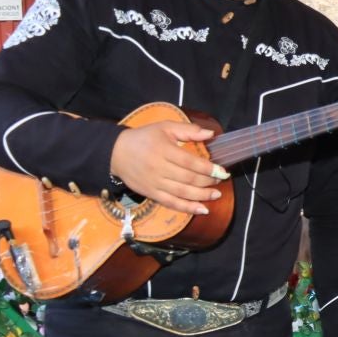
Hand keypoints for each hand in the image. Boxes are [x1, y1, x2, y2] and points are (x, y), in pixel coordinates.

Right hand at [108, 119, 223, 214]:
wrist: (115, 152)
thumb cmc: (144, 138)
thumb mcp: (164, 127)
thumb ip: (188, 130)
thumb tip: (210, 134)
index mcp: (163, 150)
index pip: (190, 162)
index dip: (208, 168)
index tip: (222, 170)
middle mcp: (159, 168)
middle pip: (188, 179)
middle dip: (208, 181)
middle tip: (220, 180)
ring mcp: (155, 183)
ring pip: (182, 193)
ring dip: (202, 196)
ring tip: (216, 195)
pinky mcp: (151, 194)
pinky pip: (171, 203)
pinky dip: (188, 208)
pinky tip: (202, 209)